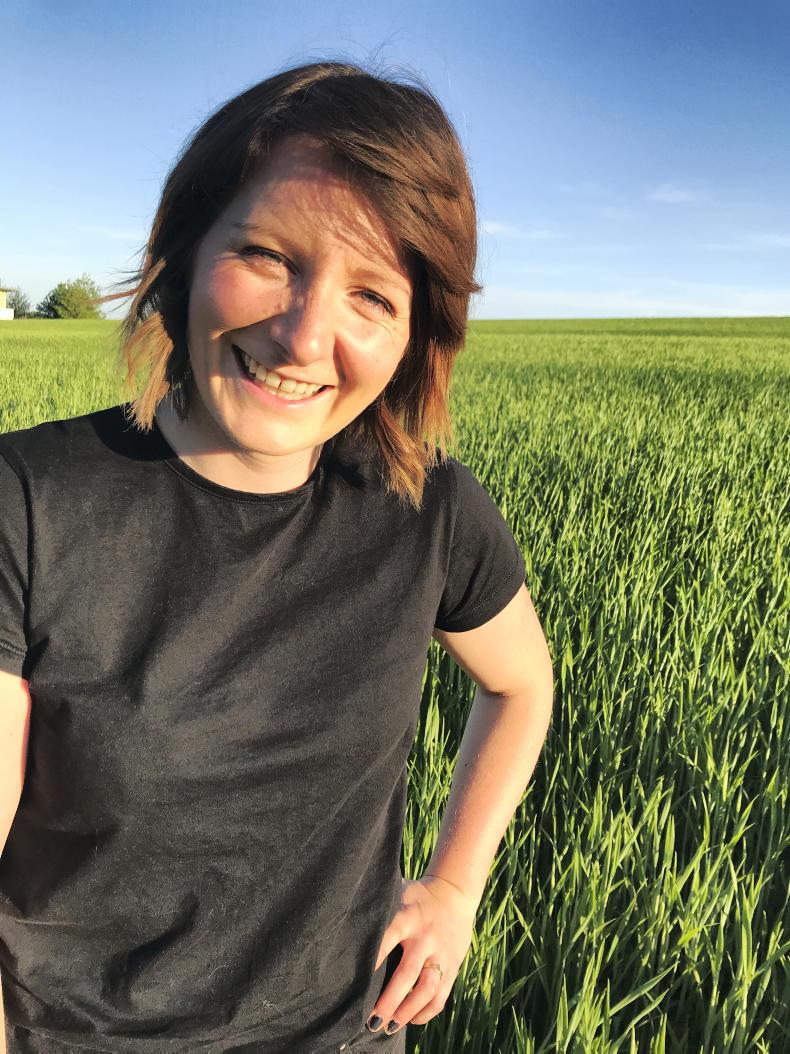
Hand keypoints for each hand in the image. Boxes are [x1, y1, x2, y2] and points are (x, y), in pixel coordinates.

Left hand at [365, 874, 477, 1037]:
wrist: (455, 893)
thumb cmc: (416, 896)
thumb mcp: (398, 891)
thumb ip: (379, 905)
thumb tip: (344, 913)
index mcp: (407, 917)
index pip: (387, 940)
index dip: (372, 961)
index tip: (353, 984)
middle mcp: (425, 937)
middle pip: (407, 974)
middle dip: (388, 1000)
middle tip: (371, 1021)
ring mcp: (441, 953)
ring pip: (427, 989)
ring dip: (407, 1011)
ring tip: (389, 1027)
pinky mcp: (452, 966)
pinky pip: (441, 996)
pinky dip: (426, 1013)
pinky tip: (411, 1020)